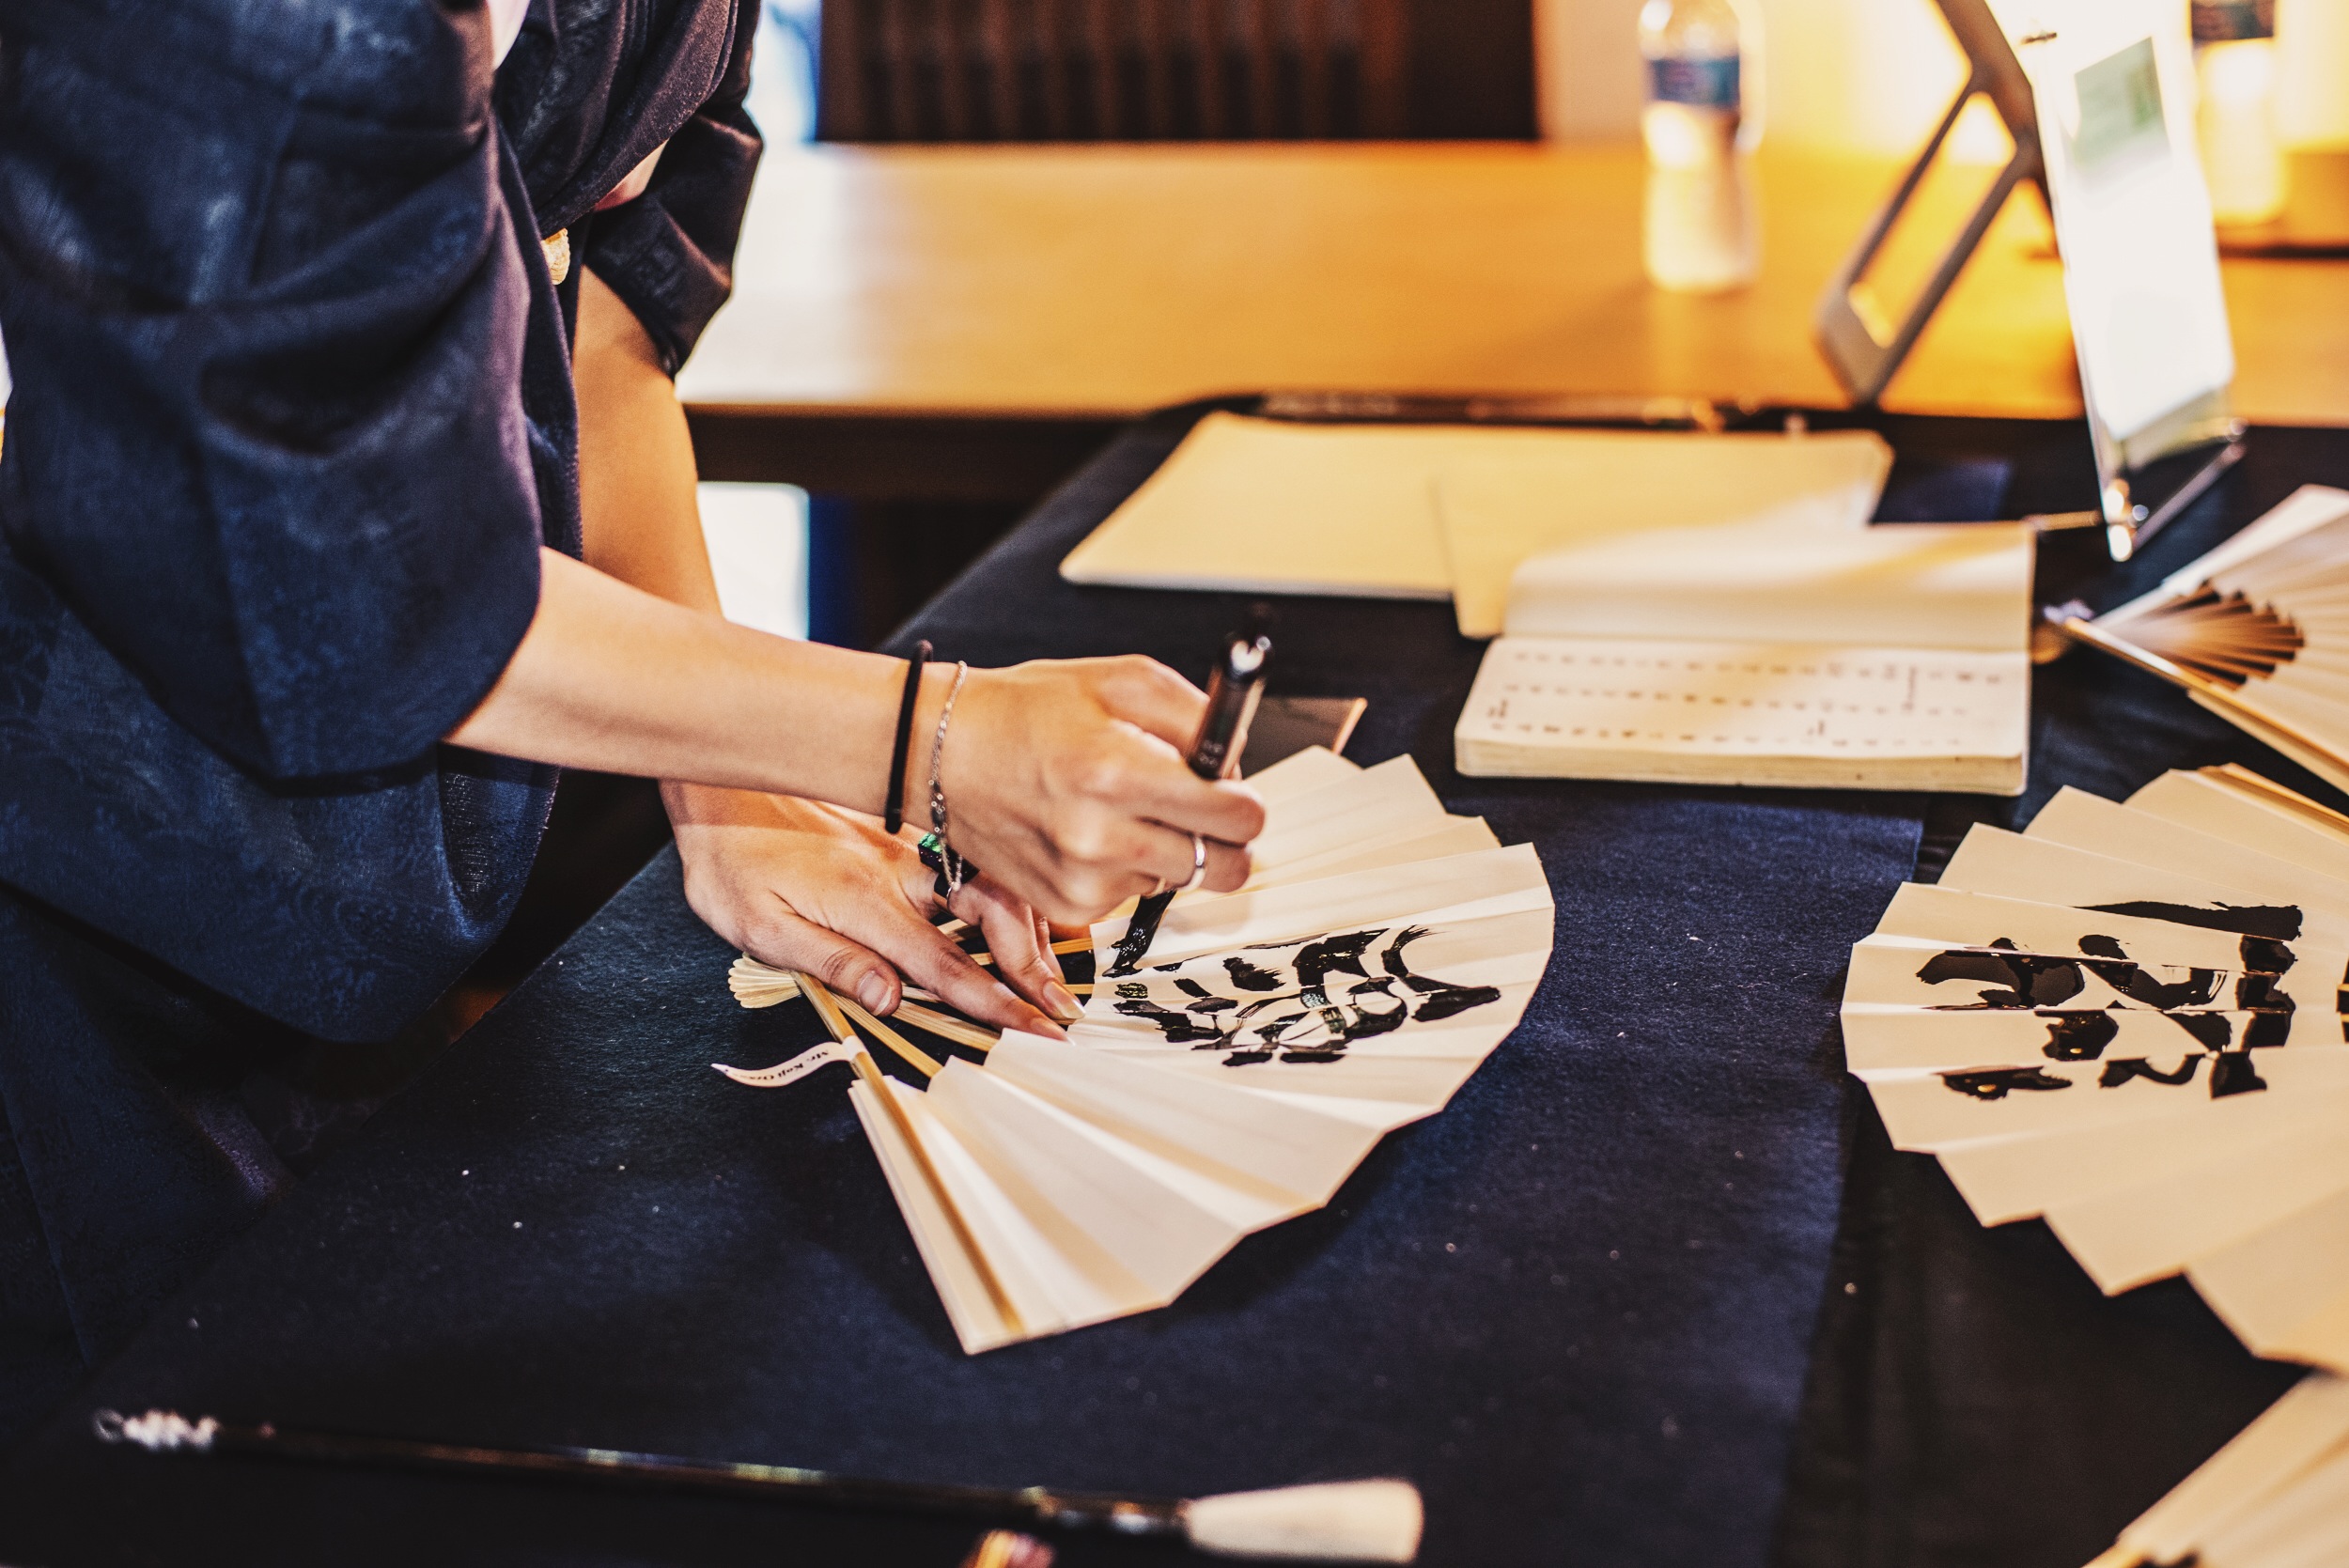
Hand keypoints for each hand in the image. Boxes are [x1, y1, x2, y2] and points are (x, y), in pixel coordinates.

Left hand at [665, 783, 1083, 1036]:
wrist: (717, 791)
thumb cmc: (729, 861)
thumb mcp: (760, 927)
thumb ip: (832, 961)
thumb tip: (889, 999)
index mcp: (864, 902)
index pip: (944, 963)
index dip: (995, 1000)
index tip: (1033, 1027)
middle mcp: (897, 872)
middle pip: (992, 910)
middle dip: (1033, 959)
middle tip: (1058, 1002)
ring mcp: (905, 849)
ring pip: (992, 880)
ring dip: (1029, 923)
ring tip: (1051, 965)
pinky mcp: (902, 837)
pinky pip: (973, 862)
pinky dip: (1007, 889)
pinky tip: (1021, 910)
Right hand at [921, 655, 1266, 923]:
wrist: (945, 753)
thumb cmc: (1028, 712)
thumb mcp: (1122, 680)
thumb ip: (1197, 717)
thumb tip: (1239, 761)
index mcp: (1118, 771)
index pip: (1238, 817)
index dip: (1245, 801)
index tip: (1233, 791)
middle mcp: (1101, 836)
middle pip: (1225, 867)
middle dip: (1224, 837)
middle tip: (1201, 809)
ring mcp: (1084, 880)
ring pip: (1178, 879)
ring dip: (1167, 847)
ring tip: (1118, 805)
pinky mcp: (1068, 907)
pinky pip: (1134, 893)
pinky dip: (1127, 864)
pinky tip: (1090, 829)